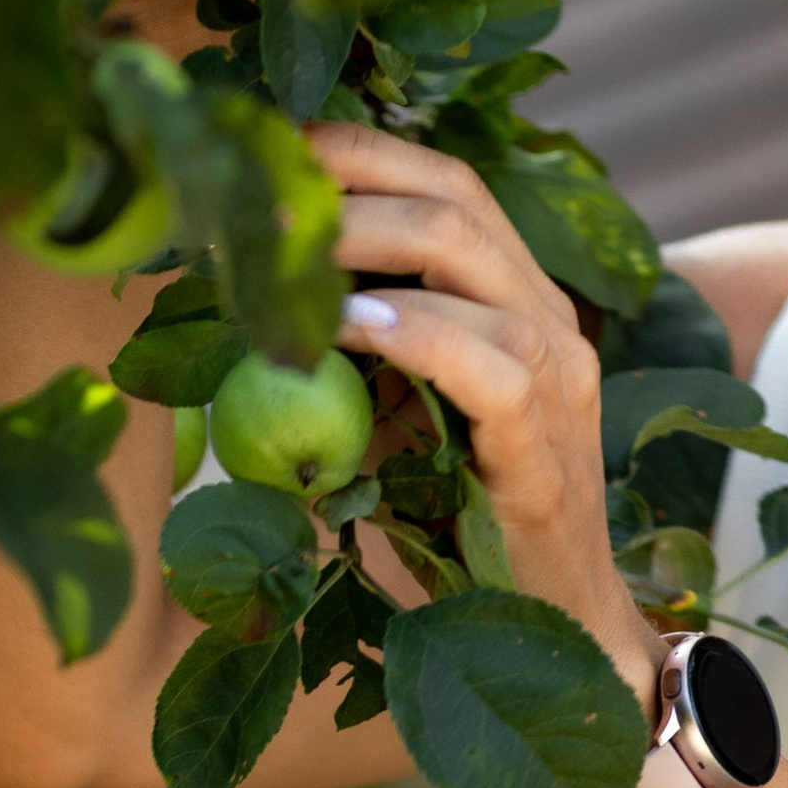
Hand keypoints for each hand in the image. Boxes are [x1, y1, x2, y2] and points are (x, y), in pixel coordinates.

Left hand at [307, 120, 659, 701]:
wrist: (551, 641)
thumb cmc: (452, 531)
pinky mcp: (548, 455)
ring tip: (284, 251)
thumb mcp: (384, 420)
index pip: (445, 183)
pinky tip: (350, 329)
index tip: (266, 147)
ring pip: (475, 264)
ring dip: (367, 244)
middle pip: (457, 199)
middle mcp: (548, 322)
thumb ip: (340, 359)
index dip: (356, 151)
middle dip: (348, 179)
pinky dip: (419, 335)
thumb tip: (228, 302)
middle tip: (257, 190)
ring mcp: (559, 383)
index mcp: (513, 299)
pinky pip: (493, 368)